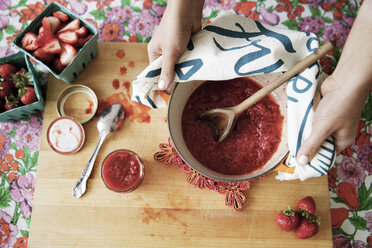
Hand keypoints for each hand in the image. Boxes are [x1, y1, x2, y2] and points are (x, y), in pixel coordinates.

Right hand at [147, 0, 203, 89]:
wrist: (188, 10)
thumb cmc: (174, 29)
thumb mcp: (170, 53)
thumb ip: (167, 70)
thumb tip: (162, 88)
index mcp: (155, 53)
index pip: (156, 73)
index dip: (162, 83)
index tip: (169, 94)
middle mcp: (164, 52)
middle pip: (170, 70)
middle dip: (177, 76)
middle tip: (184, 86)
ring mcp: (176, 48)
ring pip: (181, 64)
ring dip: (186, 68)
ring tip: (192, 77)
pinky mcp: (187, 45)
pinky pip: (189, 57)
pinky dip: (193, 61)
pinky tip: (198, 68)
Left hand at [297, 0, 371, 164]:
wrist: (346, 80)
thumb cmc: (339, 106)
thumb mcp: (323, 128)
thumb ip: (312, 144)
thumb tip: (302, 162)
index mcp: (342, 141)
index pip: (324, 156)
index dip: (311, 159)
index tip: (296, 162)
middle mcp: (337, 133)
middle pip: (318, 143)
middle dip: (305, 143)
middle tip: (291, 147)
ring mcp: (331, 121)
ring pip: (313, 130)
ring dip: (304, 131)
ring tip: (291, 134)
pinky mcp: (324, 111)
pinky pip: (312, 120)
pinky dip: (305, 120)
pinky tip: (296, 121)